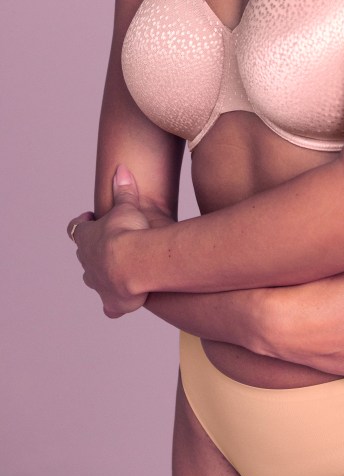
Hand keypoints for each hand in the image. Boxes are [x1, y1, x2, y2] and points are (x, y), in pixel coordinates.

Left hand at [67, 165, 150, 317]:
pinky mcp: (112, 302)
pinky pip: (110, 307)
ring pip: (93, 280)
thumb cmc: (128, 232)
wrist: (135, 264)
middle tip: (111, 243)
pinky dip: (114, 305)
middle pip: (84, 255)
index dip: (83, 222)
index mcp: (87, 238)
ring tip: (118, 271)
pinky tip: (122, 304)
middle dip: (95, 249)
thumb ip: (124, 190)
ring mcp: (98, 284)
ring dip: (103, 275)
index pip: (76, 228)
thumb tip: (120, 169)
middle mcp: (88, 262)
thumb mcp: (127, 207)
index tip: (91, 216)